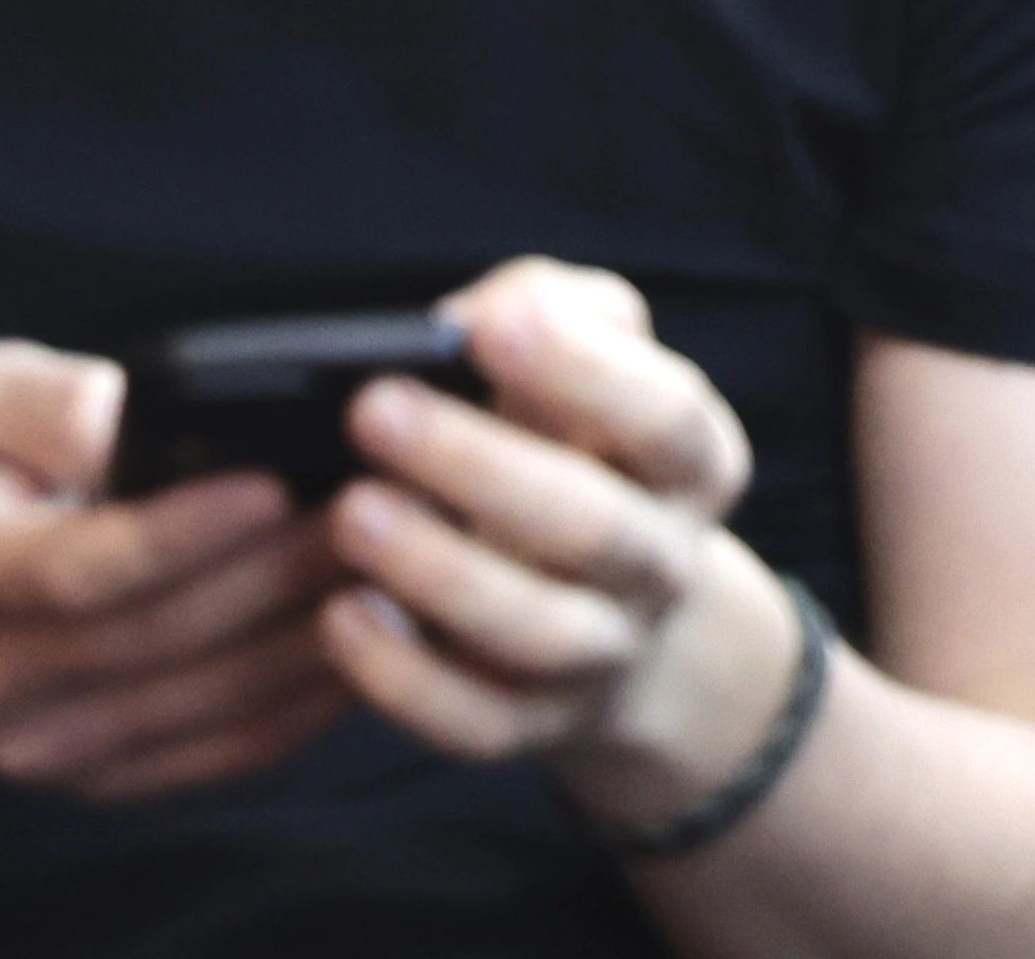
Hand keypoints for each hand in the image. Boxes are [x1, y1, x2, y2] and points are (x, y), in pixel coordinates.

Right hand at [0, 340, 353, 798]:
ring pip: (211, 701)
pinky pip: (227, 750)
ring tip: (400, 562)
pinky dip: (310, 699)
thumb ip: (55, 401)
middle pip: (164, 637)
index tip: (275, 484)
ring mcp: (53, 747)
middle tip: (379, 508)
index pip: (81, 568)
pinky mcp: (109, 778)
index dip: (184, 533)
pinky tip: (375, 636)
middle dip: (281, 572)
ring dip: (315, 635)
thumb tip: (135, 417)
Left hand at [319, 258, 784, 801]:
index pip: (664, 416)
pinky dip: (406, 680)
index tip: (484, 326)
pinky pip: (477, 723)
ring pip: (537, 632)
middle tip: (372, 409)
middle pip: (593, 526)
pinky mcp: (535, 726)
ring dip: (439, 573)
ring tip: (349, 511)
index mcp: (693, 462)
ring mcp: (606, 654)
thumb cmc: (580, 445)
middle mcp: (664, 563)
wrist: (623, 606)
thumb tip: (464, 317)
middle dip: (478, 466)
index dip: (583, 371)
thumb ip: (547, 308)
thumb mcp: (590, 360)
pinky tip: (341, 618)